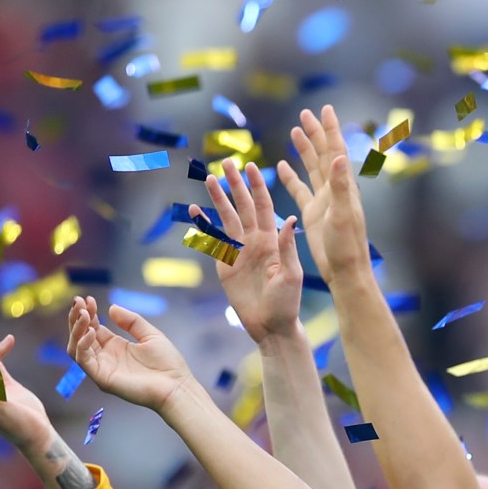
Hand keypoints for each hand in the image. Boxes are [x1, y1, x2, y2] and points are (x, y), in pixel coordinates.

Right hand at [65, 296, 196, 412]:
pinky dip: (82, 344)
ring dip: (76, 329)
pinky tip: (92, 331)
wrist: (176, 385)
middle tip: (79, 302)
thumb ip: (131, 321)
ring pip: (76, 347)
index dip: (88, 313)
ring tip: (84, 314)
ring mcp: (102, 368)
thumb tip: (111, 307)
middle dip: (77, 318)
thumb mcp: (150, 334)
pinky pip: (83, 360)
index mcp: (115, 346)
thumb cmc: (167, 363)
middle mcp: (105, 357)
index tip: (88, 299)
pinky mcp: (102, 378)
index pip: (93, 327)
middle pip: (80, 336)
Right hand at [204, 162, 304, 340]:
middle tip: (226, 162)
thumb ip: (287, 247)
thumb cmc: (287, 303)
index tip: (251, 166)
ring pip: (227, 218)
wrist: (271, 326)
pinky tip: (196, 210)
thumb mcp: (291, 274)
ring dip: (218, 198)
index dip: (257, 186)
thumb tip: (289, 219)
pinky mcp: (225, 264)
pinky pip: (213, 239)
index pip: (264, 206)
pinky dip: (205, 224)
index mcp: (273, 240)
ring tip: (208, 178)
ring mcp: (239, 251)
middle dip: (235, 184)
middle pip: (243, 206)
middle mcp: (255, 240)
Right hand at [277, 105, 371, 279]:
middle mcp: (334, 190)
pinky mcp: (313, 214)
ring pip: (312, 168)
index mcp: (342, 187)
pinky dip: (292, 177)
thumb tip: (341, 157)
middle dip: (316, 133)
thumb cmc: (346, 246)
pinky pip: (300, 190)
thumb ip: (340, 186)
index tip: (325, 109)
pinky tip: (283, 165)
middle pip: (324, 154)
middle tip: (306, 113)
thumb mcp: (342, 214)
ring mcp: (323, 201)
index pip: (336, 150)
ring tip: (296, 130)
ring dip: (305, 149)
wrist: (344, 270)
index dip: (330, 129)